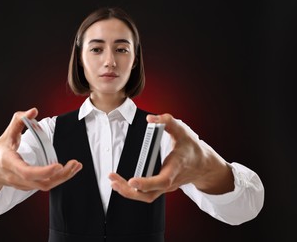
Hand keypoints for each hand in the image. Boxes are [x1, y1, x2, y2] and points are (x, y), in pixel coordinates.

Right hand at [0, 108, 82, 198]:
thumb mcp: (6, 134)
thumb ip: (18, 121)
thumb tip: (33, 111)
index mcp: (10, 163)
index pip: (27, 172)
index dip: (44, 171)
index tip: (58, 165)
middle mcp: (17, 177)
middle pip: (41, 183)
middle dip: (60, 175)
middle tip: (74, 164)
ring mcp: (23, 184)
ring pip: (46, 186)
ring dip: (63, 177)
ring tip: (76, 166)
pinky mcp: (29, 186)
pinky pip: (46, 185)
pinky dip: (58, 178)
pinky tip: (68, 169)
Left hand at [109, 113, 233, 202]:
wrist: (203, 164)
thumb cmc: (191, 148)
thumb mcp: (182, 130)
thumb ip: (167, 121)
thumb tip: (150, 119)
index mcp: (175, 168)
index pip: (161, 180)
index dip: (146, 183)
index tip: (132, 181)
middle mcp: (169, 181)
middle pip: (149, 194)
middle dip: (129, 190)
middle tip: (113, 180)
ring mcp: (165, 187)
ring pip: (146, 197)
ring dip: (128, 192)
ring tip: (113, 182)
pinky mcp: (161, 187)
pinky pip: (146, 194)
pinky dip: (132, 191)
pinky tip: (121, 183)